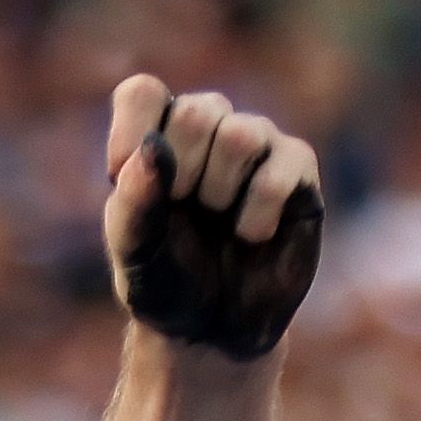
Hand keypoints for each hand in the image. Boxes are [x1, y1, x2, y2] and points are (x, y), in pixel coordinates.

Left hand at [101, 75, 323, 362]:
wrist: (214, 327)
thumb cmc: (166, 283)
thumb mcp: (135, 254)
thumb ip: (134, 204)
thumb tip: (152, 150)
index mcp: (156, 139)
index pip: (142, 93)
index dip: (133, 129)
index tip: (123, 177)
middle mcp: (208, 130)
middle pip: (198, 111)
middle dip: (184, 174)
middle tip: (185, 212)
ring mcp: (256, 143)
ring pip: (242, 134)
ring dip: (220, 192)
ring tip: (218, 222)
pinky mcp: (297, 168)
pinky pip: (280, 169)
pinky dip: (256, 212)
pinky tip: (250, 235)